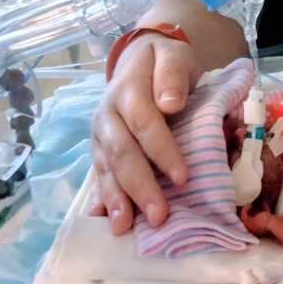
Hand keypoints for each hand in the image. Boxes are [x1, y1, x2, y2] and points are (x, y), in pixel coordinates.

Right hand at [88, 34, 199, 234]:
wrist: (140, 57)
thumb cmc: (165, 61)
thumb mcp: (174, 55)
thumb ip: (172, 75)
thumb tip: (170, 103)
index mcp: (128, 89)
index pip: (144, 122)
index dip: (162, 151)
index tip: (183, 177)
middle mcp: (107, 113)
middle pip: (122, 152)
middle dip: (140, 186)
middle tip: (159, 216)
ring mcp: (100, 133)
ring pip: (106, 168)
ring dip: (117, 199)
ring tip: (125, 228)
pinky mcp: (99, 148)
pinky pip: (98, 174)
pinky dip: (102, 198)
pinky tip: (104, 221)